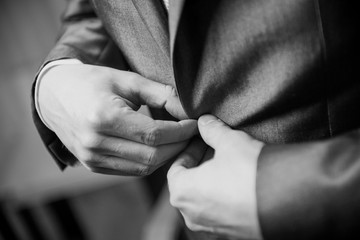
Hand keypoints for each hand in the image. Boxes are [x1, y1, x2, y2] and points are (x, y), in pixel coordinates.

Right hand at [38, 64, 197, 174]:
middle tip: (194, 134)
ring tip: (181, 141)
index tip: (196, 123)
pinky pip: (132, 171)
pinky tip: (161, 148)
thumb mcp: (126, 79)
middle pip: (152, 156)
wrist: (56, 96)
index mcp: (103, 117)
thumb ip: (160, 94)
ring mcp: (92, 158)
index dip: (181, 131)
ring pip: (144, 167)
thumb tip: (188, 110)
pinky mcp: (93, 166)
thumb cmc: (93, 82)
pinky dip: (151, 162)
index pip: (154, 134)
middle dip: (179, 146)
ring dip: (168, 157)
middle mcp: (95, 143)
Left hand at [167, 115, 263, 238]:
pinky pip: (220, 210)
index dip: (188, 150)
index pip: (175, 168)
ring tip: (230, 162)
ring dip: (212, 179)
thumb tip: (205, 121)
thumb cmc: (249, 171)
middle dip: (201, 163)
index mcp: (182, 193)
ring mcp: (211, 228)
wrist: (288, 202)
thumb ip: (212, 130)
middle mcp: (192, 215)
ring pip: (204, 198)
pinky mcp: (231, 234)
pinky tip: (240, 181)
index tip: (200, 140)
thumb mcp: (229, 142)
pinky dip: (223, 195)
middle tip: (215, 147)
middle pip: (189, 183)